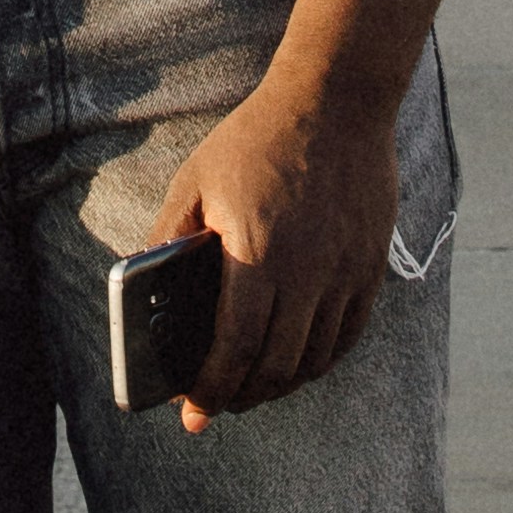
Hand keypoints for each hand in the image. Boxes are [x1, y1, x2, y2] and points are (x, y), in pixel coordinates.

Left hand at [147, 69, 402, 429]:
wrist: (336, 102)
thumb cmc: (256, 140)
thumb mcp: (195, 181)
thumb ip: (168, 237)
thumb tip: (143, 294)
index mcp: (257, 254)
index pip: (235, 348)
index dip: (211, 388)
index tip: (193, 409)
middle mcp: (307, 273)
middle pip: (276, 366)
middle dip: (242, 397)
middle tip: (218, 404)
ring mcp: (345, 273)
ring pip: (314, 359)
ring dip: (279, 385)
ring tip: (252, 388)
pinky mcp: (370, 268)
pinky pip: (347, 336)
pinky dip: (319, 362)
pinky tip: (297, 363)